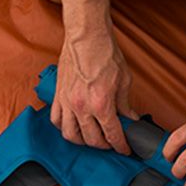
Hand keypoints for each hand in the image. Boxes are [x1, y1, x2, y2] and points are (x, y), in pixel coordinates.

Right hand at [51, 30, 137, 154]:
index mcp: (101, 104)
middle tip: (111, 143)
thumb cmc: (105, 53)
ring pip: (70, 135)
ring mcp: (67, 102)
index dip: (121, 146)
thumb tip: (130, 119)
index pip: (112, 135)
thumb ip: (125, 104)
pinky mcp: (57, 95)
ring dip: (82, 141)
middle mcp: (82, 107)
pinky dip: (63, 127)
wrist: (86, 36)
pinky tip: (72, 126)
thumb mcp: (124, 80)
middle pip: (91, 140)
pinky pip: (56, 120)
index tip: (125, 149)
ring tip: (91, 138)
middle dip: (104, 145)